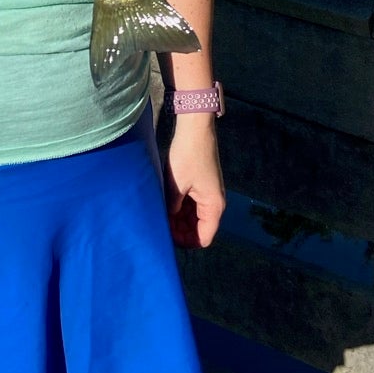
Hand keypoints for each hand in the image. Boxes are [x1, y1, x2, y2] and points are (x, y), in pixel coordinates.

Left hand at [163, 113, 224, 248]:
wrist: (195, 129)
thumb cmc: (187, 156)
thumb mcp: (176, 186)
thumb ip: (172, 208)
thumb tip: (167, 222)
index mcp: (213, 206)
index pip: (203, 238)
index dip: (185, 242)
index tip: (166, 237)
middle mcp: (214, 203)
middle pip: (199, 229)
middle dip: (180, 230)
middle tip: (159, 225)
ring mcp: (208, 194)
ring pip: (194, 217)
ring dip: (178, 219)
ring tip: (160, 214)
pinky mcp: (202, 186)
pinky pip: (192, 205)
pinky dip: (180, 208)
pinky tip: (165, 204)